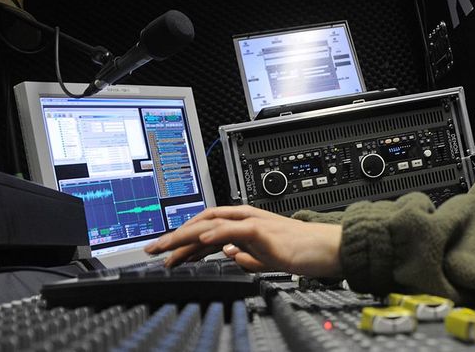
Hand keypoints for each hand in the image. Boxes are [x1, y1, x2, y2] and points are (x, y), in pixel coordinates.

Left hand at [144, 205, 342, 277]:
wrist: (323, 248)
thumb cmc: (298, 251)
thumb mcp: (264, 257)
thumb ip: (245, 254)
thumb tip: (228, 254)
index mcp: (242, 225)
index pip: (205, 230)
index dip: (182, 241)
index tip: (165, 254)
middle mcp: (243, 218)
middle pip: (201, 222)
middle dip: (174, 236)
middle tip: (152, 249)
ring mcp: (252, 221)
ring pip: (211, 223)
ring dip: (185, 235)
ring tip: (166, 246)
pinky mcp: (261, 229)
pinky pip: (233, 229)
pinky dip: (214, 232)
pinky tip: (200, 240)